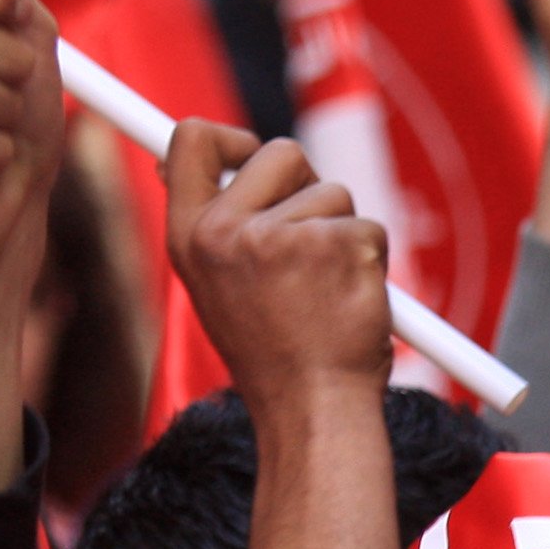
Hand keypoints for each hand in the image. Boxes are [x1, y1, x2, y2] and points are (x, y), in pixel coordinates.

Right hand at [162, 122, 392, 423]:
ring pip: (333, 192)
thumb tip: (177, 156)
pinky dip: (371, 261)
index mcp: (190, 238)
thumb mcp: (215, 284)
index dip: (229, 137)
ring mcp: (284, 236)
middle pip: (280, 152)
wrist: (311, 411)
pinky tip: (351, 302)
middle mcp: (227, 232)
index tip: (250, 155)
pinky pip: (368, 227)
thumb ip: (211, 223)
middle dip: (305, 188)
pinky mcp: (338, 245)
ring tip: (325, 292)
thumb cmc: (271, 354)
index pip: (192, 140)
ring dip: (341, 234)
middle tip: (307, 252)